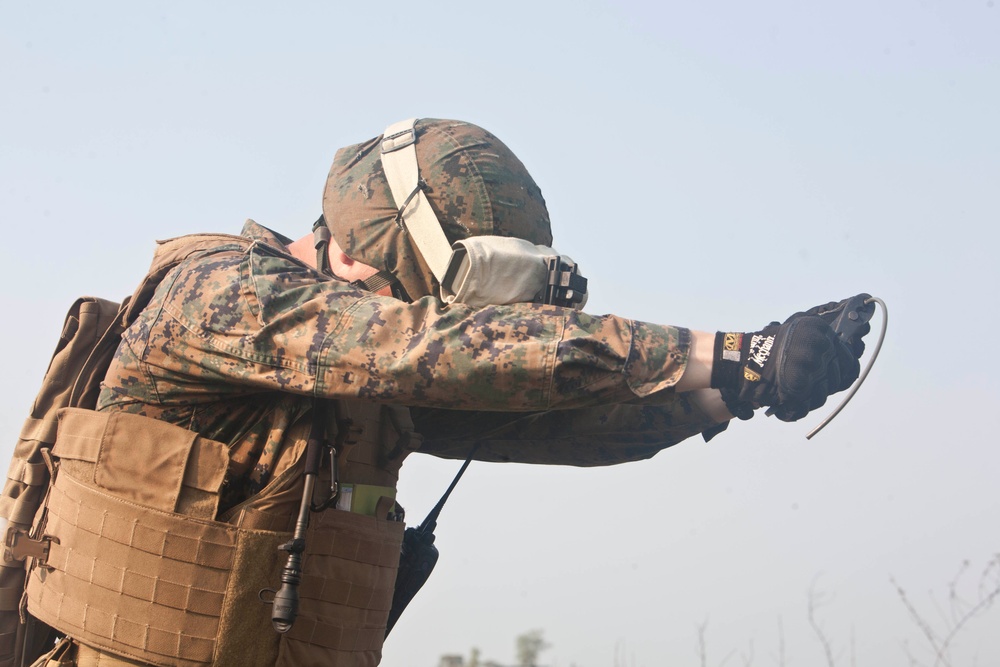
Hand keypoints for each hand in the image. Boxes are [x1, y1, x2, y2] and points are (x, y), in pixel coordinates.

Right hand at [711, 297, 867, 421]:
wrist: (737, 360)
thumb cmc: (766, 355)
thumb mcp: (798, 342)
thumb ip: (821, 353)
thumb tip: (848, 371)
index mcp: (821, 331)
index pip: (850, 365)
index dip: (838, 377)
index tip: (823, 381)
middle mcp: (820, 344)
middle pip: (835, 382)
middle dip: (818, 390)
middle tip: (797, 386)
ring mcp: (810, 363)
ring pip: (821, 396)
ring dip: (805, 401)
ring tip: (787, 394)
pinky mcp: (799, 382)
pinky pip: (804, 405)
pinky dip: (792, 409)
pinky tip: (781, 404)